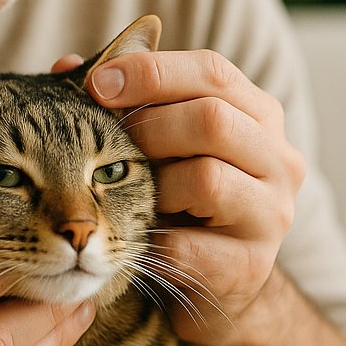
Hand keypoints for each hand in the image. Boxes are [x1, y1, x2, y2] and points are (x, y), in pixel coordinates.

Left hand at [85, 50, 305, 345]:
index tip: (97, 83)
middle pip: (212, 120)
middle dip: (148, 128)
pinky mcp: (251, 266)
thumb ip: (120, 101)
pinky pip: (187, 245)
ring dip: (155, 187)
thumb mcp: (159, 142)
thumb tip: (67, 66)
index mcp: (257, 113)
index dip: (152, 71)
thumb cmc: (181, 195)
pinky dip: (150, 242)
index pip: (212, 71)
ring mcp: (271, 214)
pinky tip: (139, 241)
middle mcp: (279, 158)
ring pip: (206, 179)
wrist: (216, 279)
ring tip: (140, 198)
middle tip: (111, 145)